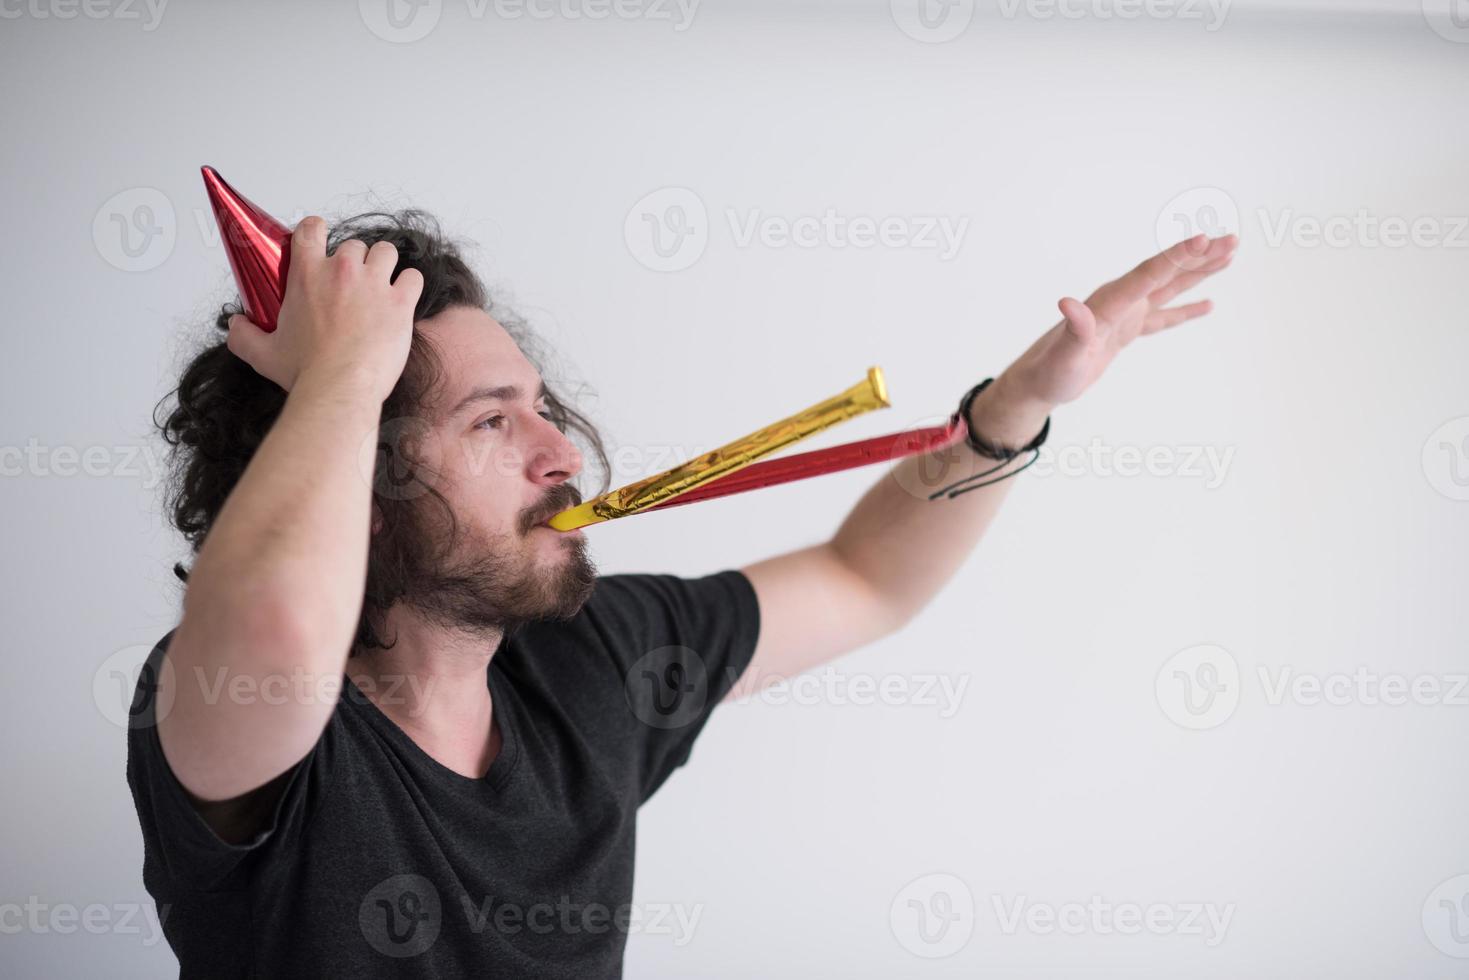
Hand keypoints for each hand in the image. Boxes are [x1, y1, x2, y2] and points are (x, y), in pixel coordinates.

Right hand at [223, 216, 424, 400]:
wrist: (340, 389)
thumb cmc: (306, 372)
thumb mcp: (263, 353)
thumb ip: (243, 335)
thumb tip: (235, 325)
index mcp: (307, 275)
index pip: (311, 228)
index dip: (318, 230)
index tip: (320, 242)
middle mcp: (342, 271)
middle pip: (354, 245)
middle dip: (354, 262)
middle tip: (352, 286)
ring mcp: (374, 284)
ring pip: (386, 252)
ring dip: (383, 265)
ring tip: (379, 287)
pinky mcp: (400, 302)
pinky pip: (413, 277)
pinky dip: (409, 285)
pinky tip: (402, 299)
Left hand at [1000, 232, 1237, 407]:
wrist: (1038, 382)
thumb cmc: (1050, 371)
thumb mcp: (1064, 355)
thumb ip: (1074, 330)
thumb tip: (1069, 303)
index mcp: (1109, 303)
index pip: (1148, 274)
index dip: (1176, 256)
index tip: (1203, 237)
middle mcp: (1119, 301)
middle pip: (1166, 272)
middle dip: (1199, 256)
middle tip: (1233, 239)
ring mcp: (1125, 315)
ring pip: (1169, 288)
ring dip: (1198, 272)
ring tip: (1228, 255)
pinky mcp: (1126, 331)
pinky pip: (1163, 316)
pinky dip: (1185, 310)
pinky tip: (1208, 304)